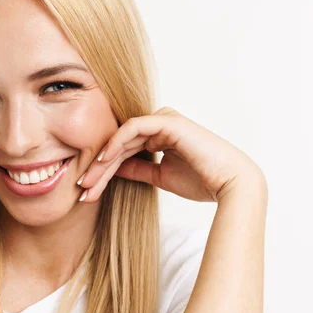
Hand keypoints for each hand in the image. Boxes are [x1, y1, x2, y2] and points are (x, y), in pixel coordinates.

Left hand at [77, 107, 266, 203]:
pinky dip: (117, 142)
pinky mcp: (168, 121)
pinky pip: (135, 128)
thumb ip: (137, 169)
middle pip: (120, 145)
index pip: (125, 151)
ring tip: (88, 181)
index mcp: (161, 137)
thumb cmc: (202, 181)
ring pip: (123, 137)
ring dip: (103, 159)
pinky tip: (104, 160)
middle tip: (82, 189)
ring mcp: (165, 120)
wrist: (230, 184)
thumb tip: (111, 169)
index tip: (88, 192)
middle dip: (99, 168)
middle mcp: (161, 125)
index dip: (104, 171)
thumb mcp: (160, 177)